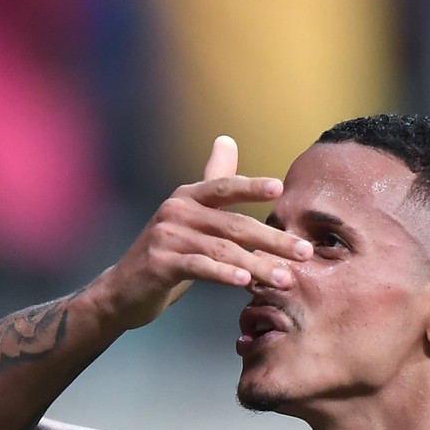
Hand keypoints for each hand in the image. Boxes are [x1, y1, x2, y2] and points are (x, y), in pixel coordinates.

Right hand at [98, 135, 311, 328]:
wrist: (123, 290)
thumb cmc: (167, 252)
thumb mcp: (190, 215)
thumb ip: (213, 181)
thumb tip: (227, 139)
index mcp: (188, 197)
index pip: (225, 188)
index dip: (251, 186)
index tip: (280, 189)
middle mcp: (177, 211)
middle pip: (234, 224)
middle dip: (274, 240)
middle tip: (306, 252)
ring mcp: (166, 237)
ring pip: (223, 250)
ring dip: (259, 266)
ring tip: (286, 279)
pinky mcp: (160, 264)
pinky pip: (200, 267)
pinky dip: (224, 275)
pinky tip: (245, 282)